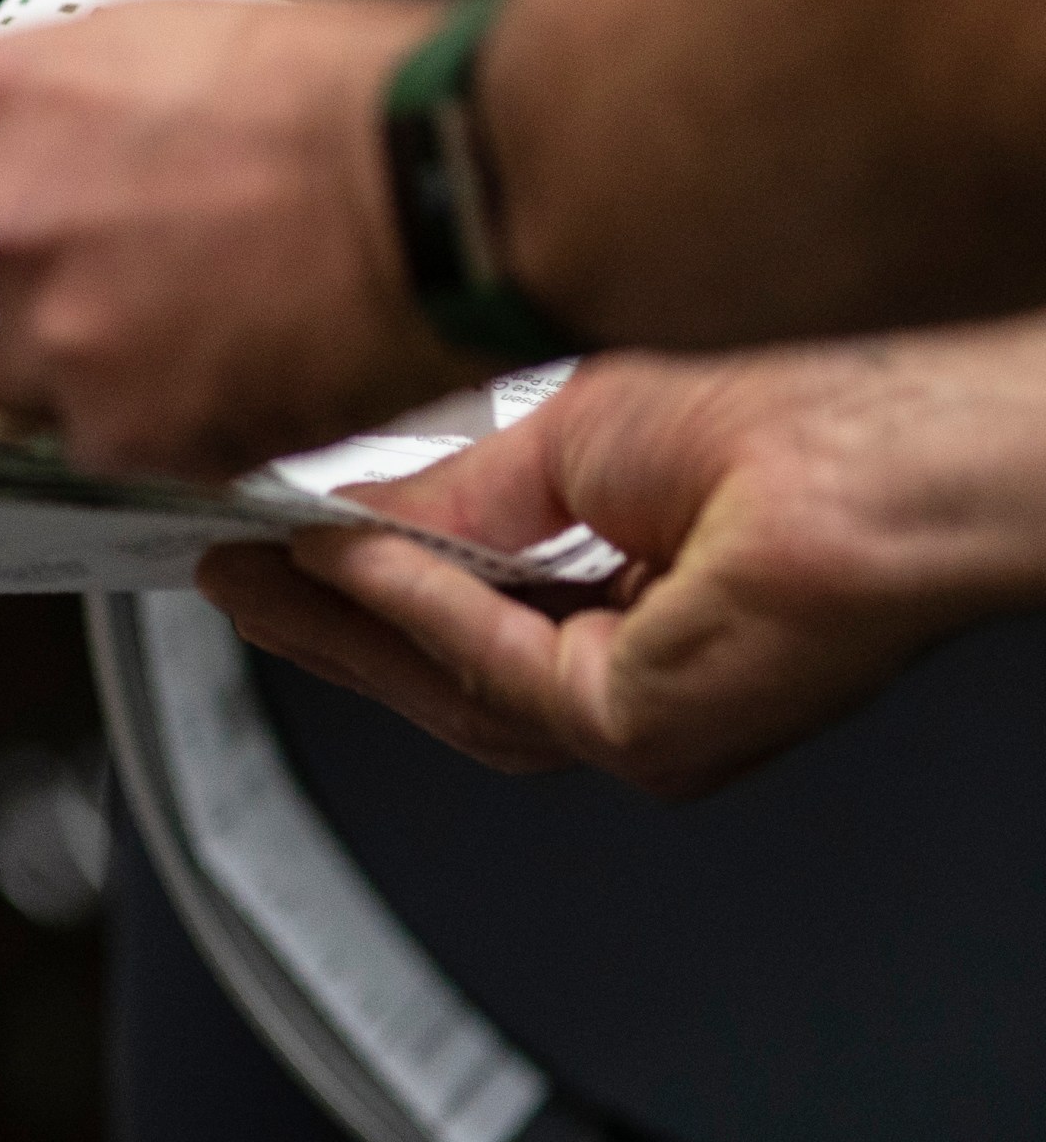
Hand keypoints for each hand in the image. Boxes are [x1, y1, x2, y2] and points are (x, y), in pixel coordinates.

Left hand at [0, 0, 487, 480]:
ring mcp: (60, 347)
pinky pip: (92, 450)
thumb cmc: (331, 92)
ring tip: (141, 320)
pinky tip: (211, 361)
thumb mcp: (133, 47)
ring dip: (24, 377)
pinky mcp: (136, 440)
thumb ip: (12, 112)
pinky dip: (133, 423)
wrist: (458, 180)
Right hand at [197, 319, 1045, 795]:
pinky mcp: (644, 732)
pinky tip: (345, 559)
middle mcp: (651, 682)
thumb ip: (450, 505)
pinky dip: (409, 610)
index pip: (475, 625)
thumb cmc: (813, 409)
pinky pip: (488, 675)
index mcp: (648, 613)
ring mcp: (650, 722)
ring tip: (258, 571)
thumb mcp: (568, 446)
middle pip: (445, 677)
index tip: (274, 554)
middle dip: (327, 626)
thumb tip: (345, 526)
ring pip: (451, 692)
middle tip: (234, 575)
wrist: (906, 430)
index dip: (363, 596)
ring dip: (342, 628)